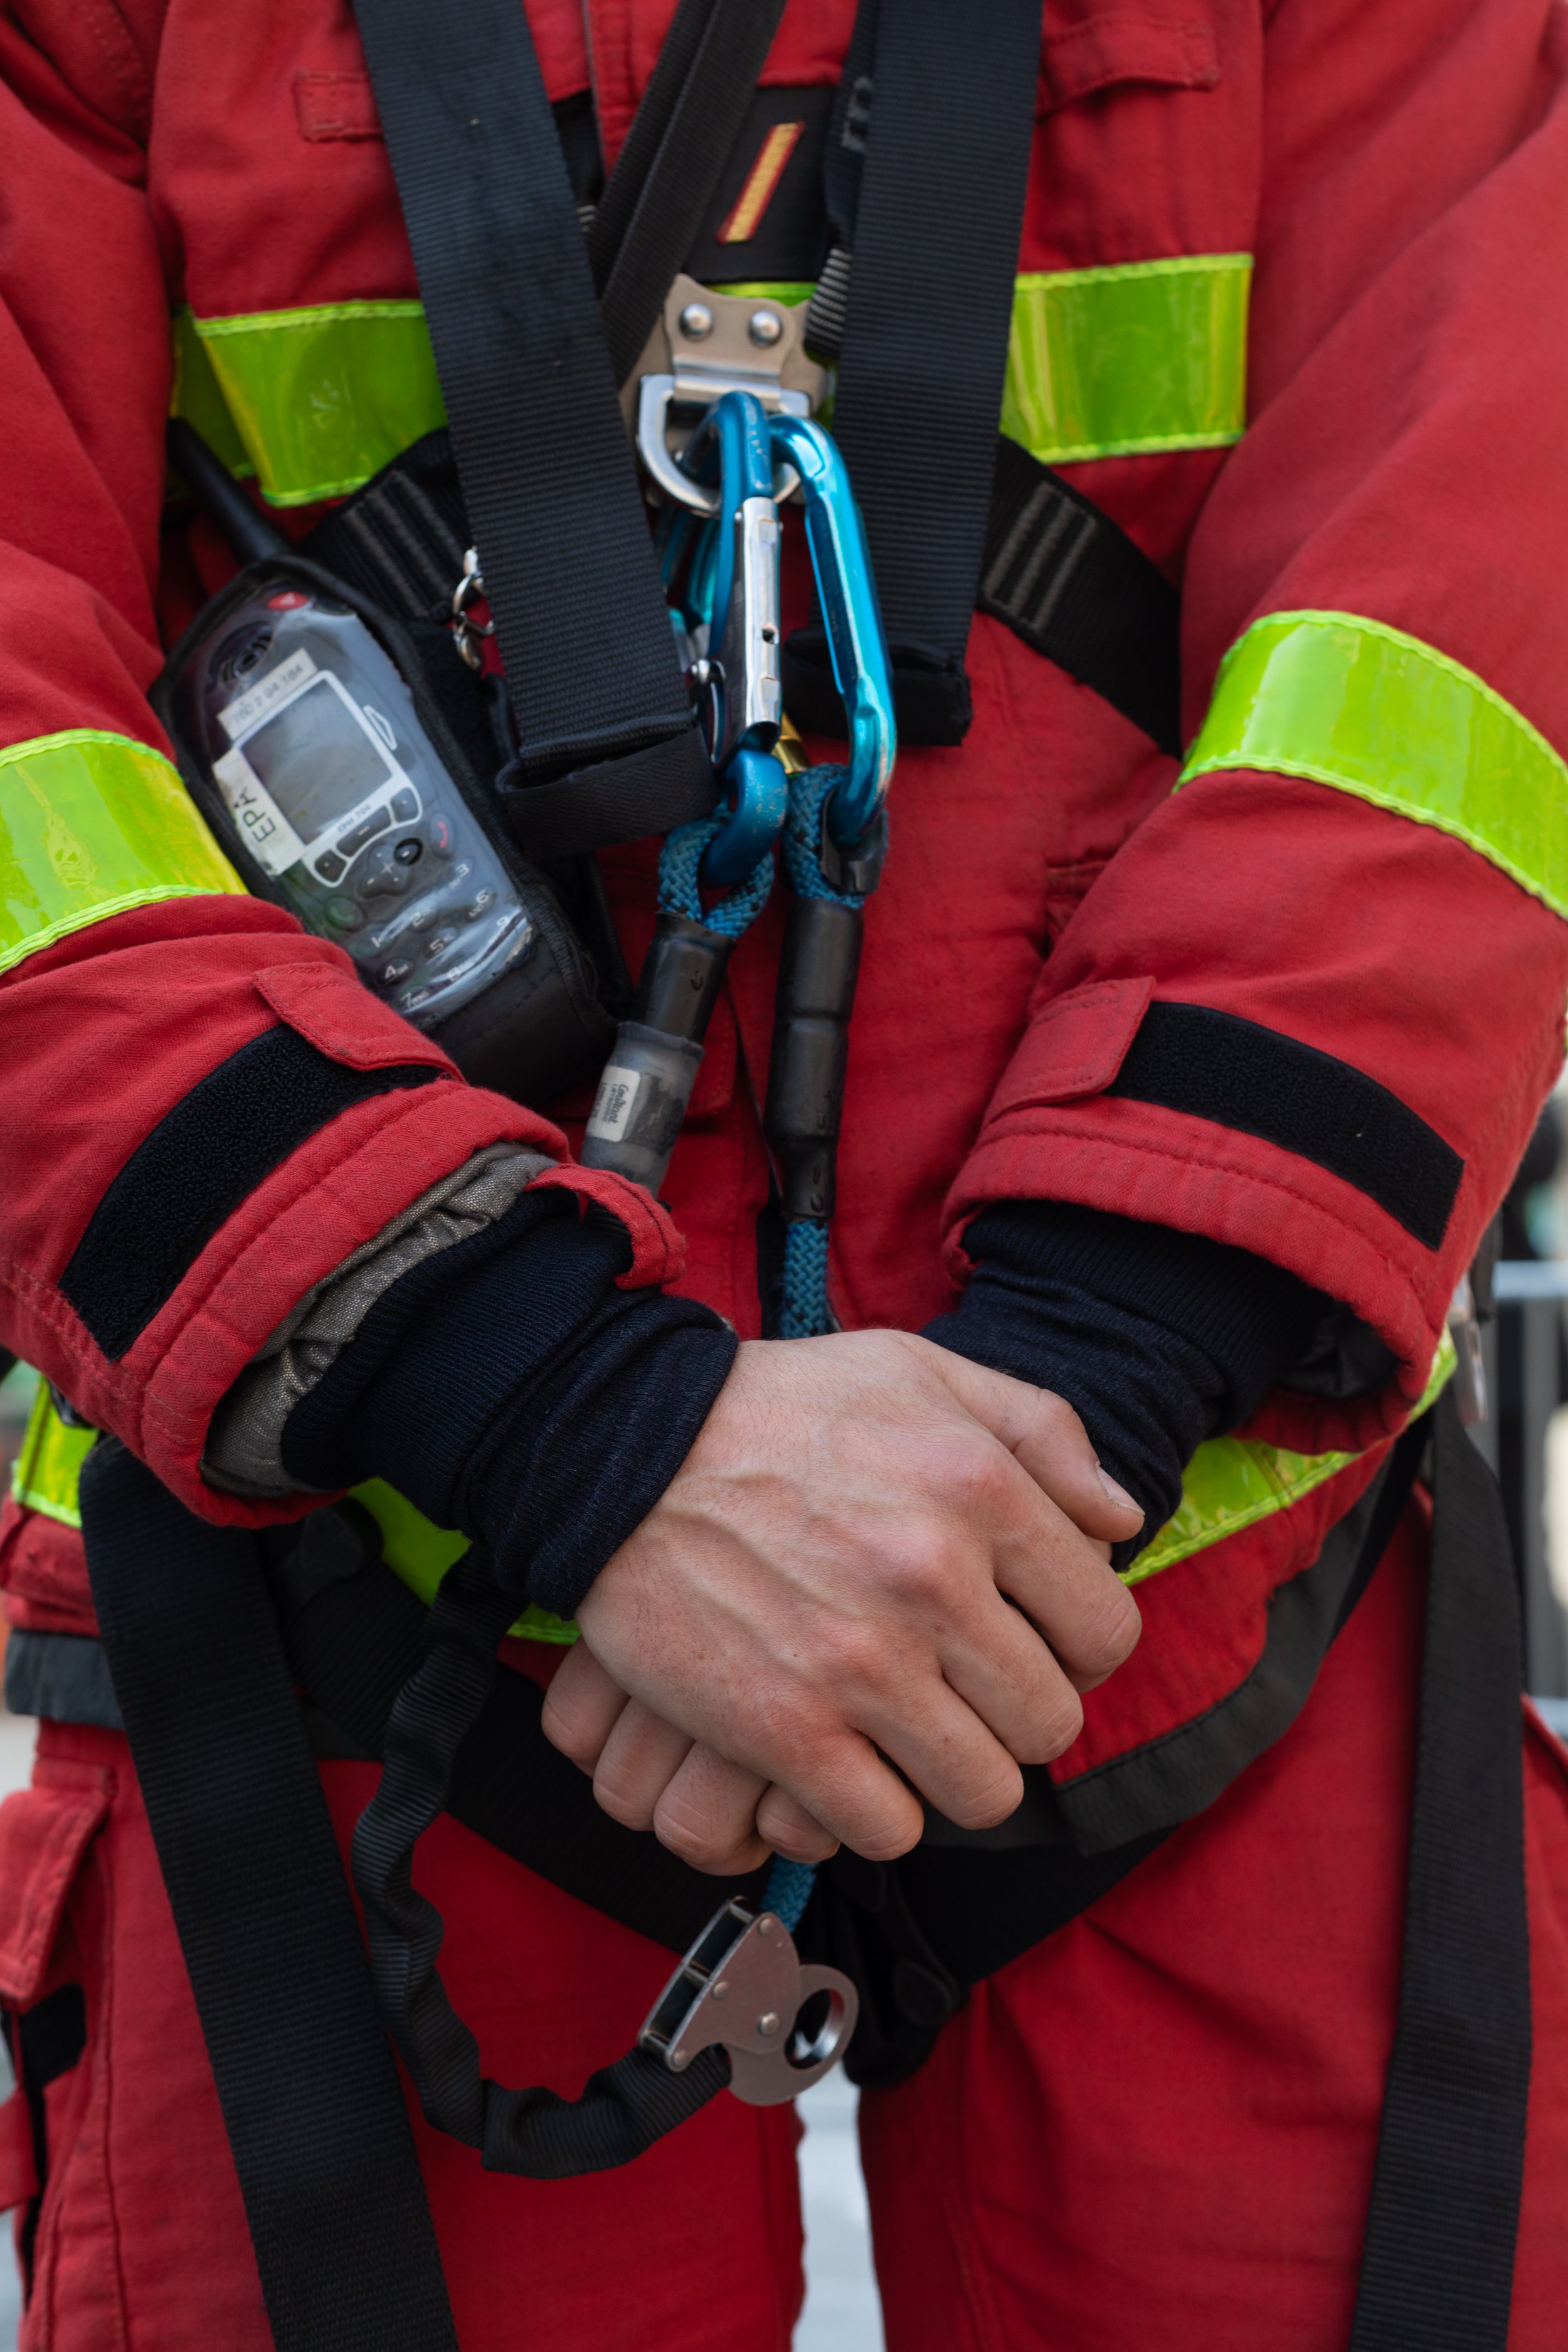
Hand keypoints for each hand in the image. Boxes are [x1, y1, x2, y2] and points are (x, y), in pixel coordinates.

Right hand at [542, 1330, 1141, 1869]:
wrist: (615, 1446)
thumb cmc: (777, 1406)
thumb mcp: (919, 1371)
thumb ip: (1040, 1429)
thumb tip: (1121, 1519)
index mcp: (979, 1488)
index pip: (1105, 1630)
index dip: (1077, 1647)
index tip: (1031, 1641)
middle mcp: (932, 1577)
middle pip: (1049, 1723)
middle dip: (1013, 1715)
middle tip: (962, 1689)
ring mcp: (859, 1662)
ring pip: (981, 1791)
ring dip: (951, 1773)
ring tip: (909, 1733)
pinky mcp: (784, 1729)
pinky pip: (887, 1826)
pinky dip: (874, 1810)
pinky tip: (846, 1763)